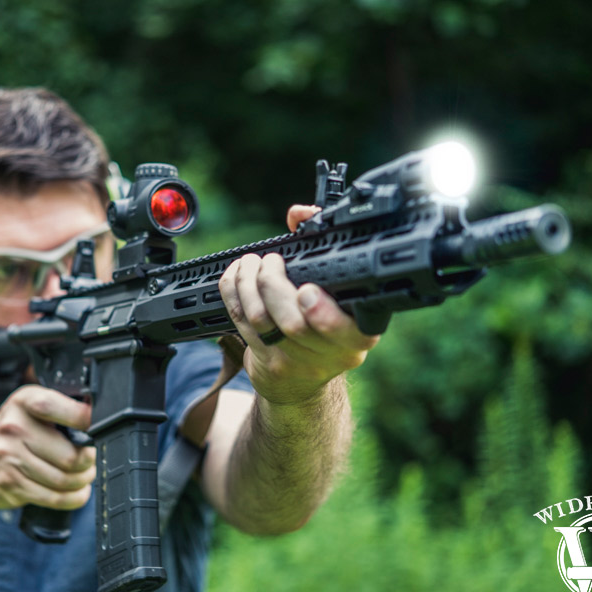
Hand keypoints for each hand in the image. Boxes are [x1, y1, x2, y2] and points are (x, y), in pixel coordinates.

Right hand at [0, 385, 96, 511]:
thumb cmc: (8, 439)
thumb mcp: (26, 412)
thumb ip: (56, 411)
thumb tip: (97, 421)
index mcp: (23, 401)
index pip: (64, 409)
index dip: (88, 422)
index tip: (98, 429)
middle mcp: (14, 426)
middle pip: (71, 453)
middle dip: (89, 462)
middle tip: (90, 461)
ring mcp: (10, 457)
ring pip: (65, 478)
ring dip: (82, 481)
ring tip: (83, 477)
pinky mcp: (11, 484)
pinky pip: (54, 497)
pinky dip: (73, 498)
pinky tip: (76, 492)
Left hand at [218, 204, 379, 405]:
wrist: (305, 378)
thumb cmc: (325, 319)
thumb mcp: (339, 289)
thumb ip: (322, 245)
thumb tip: (301, 213)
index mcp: (359, 334)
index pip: (350, 331)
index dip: (325, 315)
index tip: (306, 291)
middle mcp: (331, 353)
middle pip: (295, 324)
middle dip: (273, 286)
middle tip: (270, 263)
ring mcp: (295, 361)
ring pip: (264, 322)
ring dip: (249, 285)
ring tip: (251, 264)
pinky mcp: (265, 361)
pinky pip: (242, 323)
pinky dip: (233, 293)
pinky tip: (236, 275)